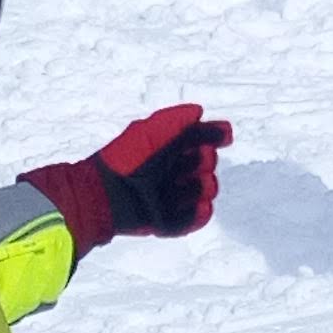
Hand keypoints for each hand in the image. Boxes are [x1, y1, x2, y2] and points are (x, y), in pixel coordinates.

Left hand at [26, 105, 234, 253]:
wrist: (108, 196)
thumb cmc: (126, 161)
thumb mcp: (150, 131)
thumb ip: (177, 119)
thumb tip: (200, 112)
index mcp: (168, 148)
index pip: (201, 138)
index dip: (213, 134)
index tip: (224, 136)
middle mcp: (173, 170)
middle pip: (209, 163)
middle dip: (202, 162)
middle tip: (180, 165)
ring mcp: (173, 196)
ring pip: (207, 189)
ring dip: (198, 187)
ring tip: (176, 189)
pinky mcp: (172, 221)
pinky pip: (200, 217)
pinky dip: (198, 213)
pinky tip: (194, 206)